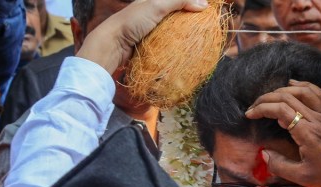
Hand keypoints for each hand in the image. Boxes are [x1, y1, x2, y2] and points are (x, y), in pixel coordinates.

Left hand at [76, 0, 208, 74]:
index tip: (208, 8)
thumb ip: (179, 1)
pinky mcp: (152, 42)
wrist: (113, 45)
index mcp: (154, 0)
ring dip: (186, 33)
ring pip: (175, 28)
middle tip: (208, 24)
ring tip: (200, 37)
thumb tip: (204, 4)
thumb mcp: (156, 5)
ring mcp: (153, 28)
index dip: (194, 2)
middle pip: (178, 12)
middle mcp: (154, 11)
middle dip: (192, 17)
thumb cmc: (132, 21)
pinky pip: (169, 41)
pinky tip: (187, 47)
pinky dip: (178, 43)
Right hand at [245, 80, 320, 186]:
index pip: (281, 110)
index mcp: (308, 133)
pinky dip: (302, 85)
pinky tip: (292, 86)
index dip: (262, 109)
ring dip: (282, 90)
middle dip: (266, 99)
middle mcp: (317, 118)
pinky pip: (317, 91)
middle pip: (288, 97)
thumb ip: (280, 166)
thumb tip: (265, 153)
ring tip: (269, 97)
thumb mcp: (303, 177)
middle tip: (254, 107)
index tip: (250, 115)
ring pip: (302, 90)